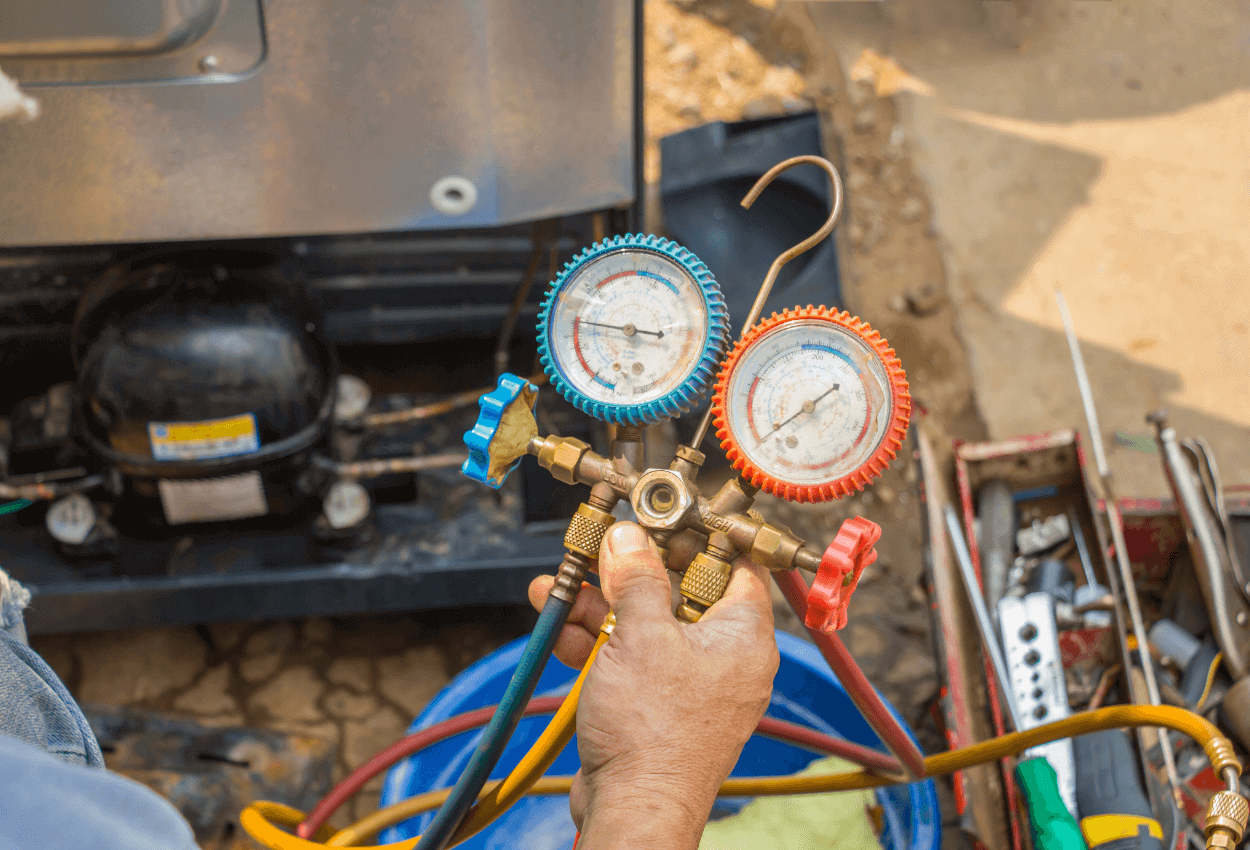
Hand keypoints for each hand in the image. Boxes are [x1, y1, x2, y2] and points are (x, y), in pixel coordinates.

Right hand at [528, 523, 778, 848]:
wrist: (632, 809)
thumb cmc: (654, 737)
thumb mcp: (640, 635)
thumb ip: (635, 579)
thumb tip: (629, 538)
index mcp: (743, 637)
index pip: (734, 565)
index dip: (697, 537)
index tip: (662, 519)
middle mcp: (723, 658)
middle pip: (679, 591)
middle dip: (629, 572)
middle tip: (601, 549)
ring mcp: (690, 683)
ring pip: (647, 623)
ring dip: (601, 604)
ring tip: (562, 585)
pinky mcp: (657, 704)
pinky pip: (632, 657)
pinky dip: (598, 640)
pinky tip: (562, 623)